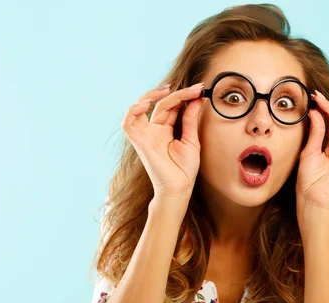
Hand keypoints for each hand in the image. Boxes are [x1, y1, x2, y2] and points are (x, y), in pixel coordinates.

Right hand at [121, 82, 206, 199]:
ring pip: (141, 108)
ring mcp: (145, 135)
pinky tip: (146, 104)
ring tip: (169, 90)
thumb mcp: (191, 139)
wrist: (179, 188)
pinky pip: (128, 123)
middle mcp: (153, 130)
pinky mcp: (139, 142)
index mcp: (165, 130)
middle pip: (161, 104)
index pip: (171, 106)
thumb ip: (190, 119)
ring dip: (151, 96)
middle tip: (195, 88)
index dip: (184, 96)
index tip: (200, 89)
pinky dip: (133, 111)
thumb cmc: (184, 169)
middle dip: (178, 94)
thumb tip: (197, 99)